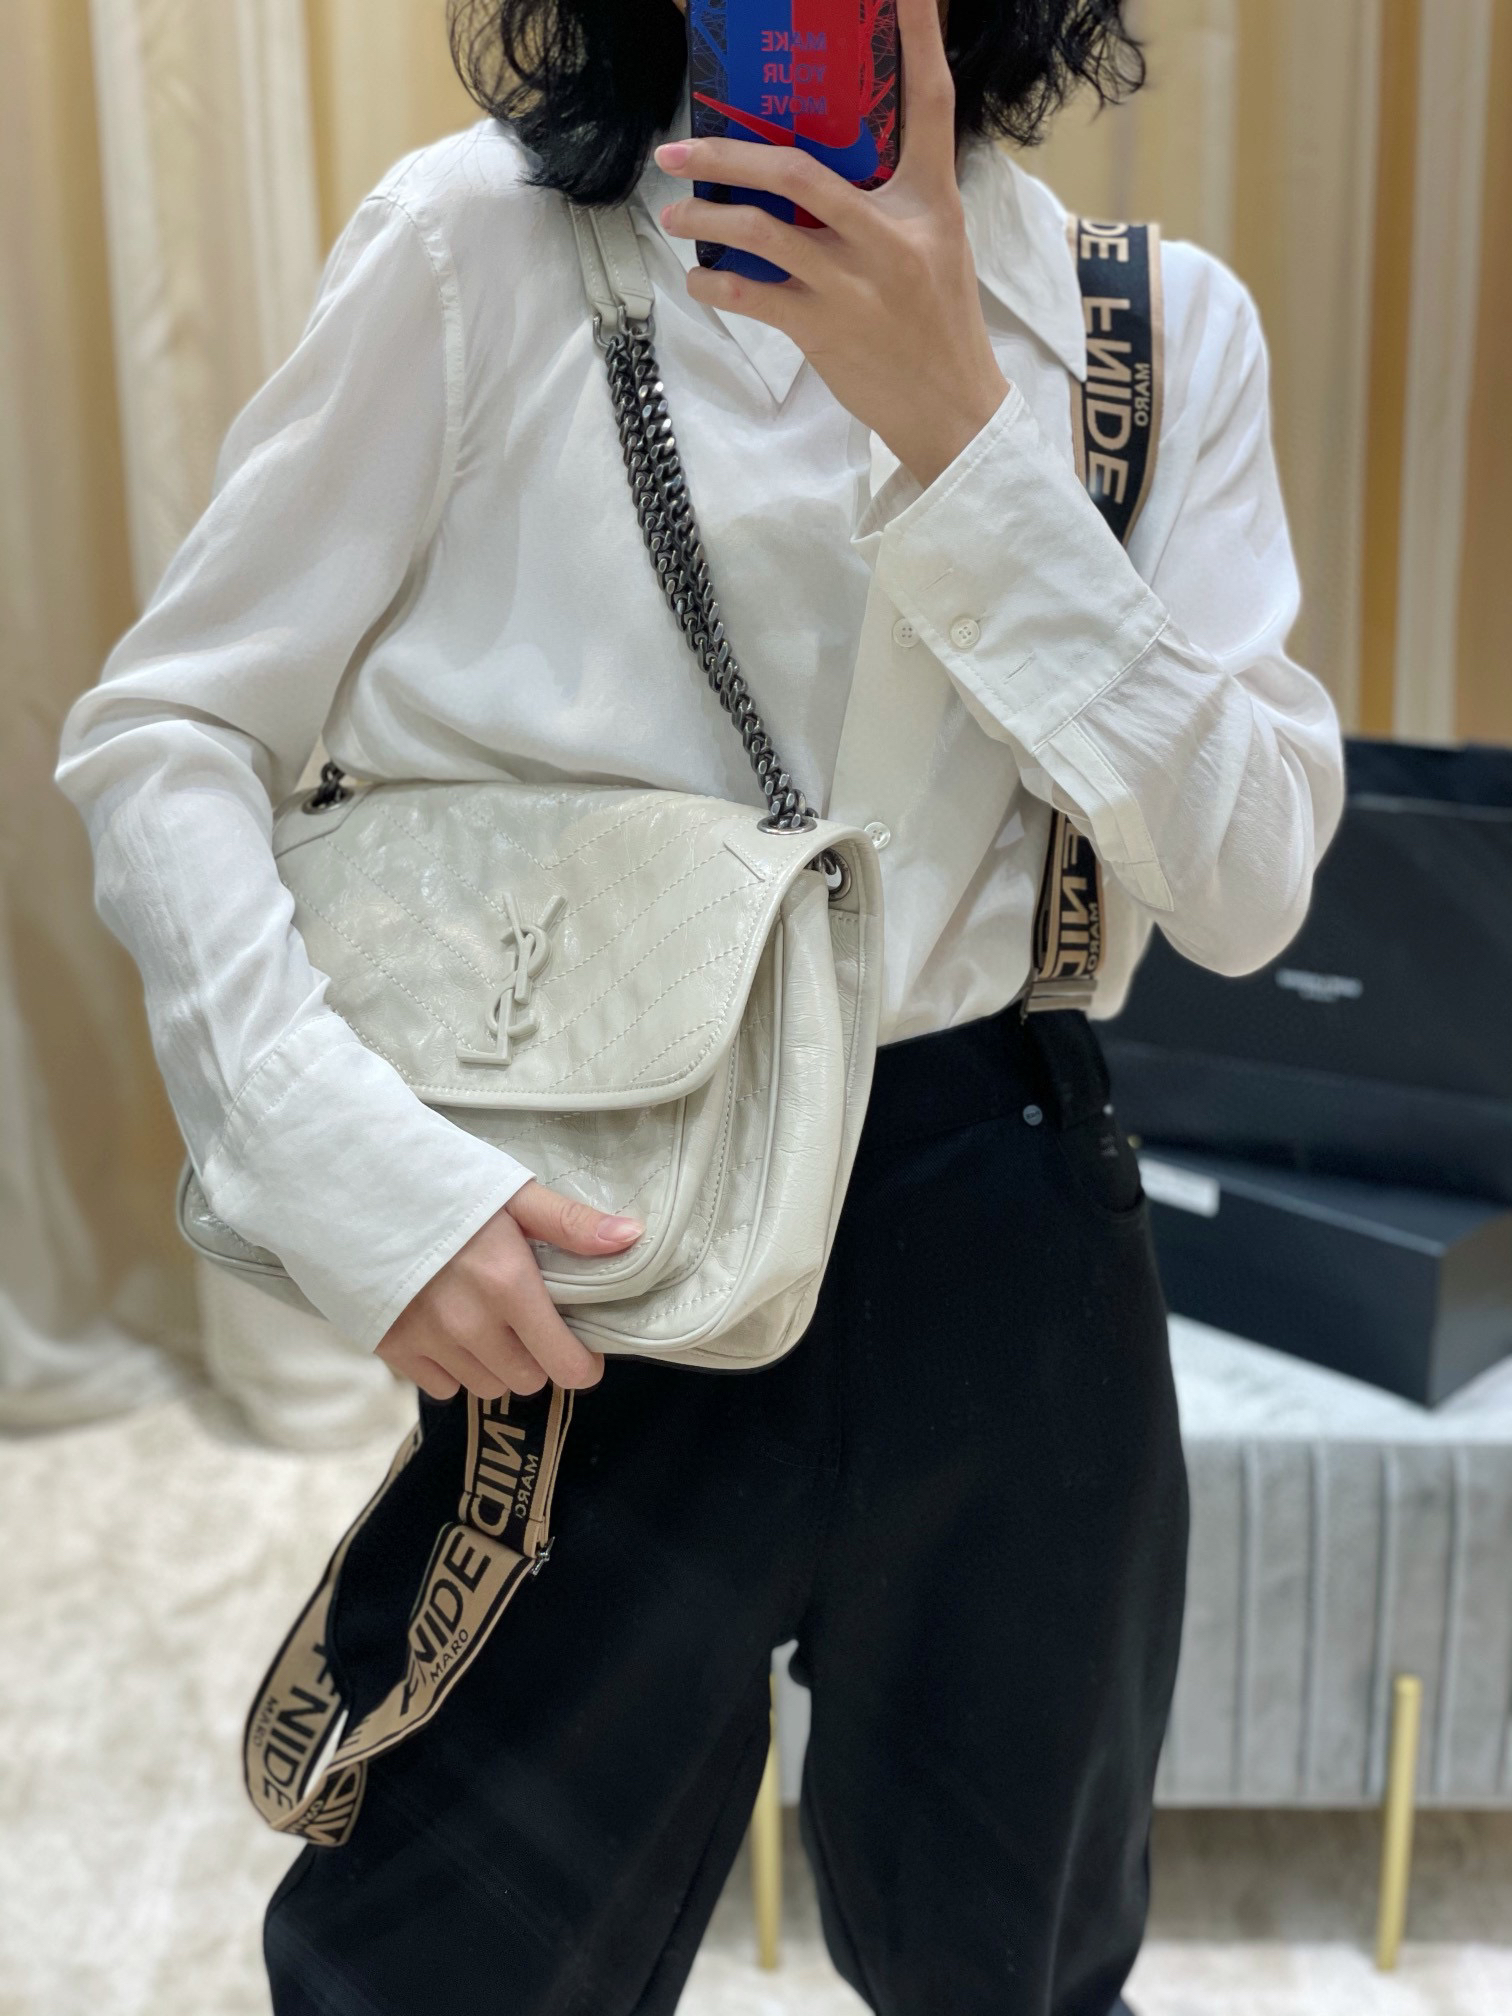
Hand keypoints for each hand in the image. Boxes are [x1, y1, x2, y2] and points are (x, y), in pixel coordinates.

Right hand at [375, 1182, 641, 1399]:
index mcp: (508, 1285)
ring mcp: (427, 1342)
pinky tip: (446, 1327)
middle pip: (528, 1380)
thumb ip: (570, 1224)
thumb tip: (632, 1238)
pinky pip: (440, 1386)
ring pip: (484, 1386)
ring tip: (483, 1318)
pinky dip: (451, 1366)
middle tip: (525, 1317)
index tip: (580, 1344)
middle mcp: (470, 1325)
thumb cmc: (435, 1181)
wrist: (347, 1182)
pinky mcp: (390, 1349)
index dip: (582, 1362)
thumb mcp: (510, 1192)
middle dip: (536, 1356)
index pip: (566, 1365)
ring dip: (494, 1363)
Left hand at [654, 0, 1008, 487]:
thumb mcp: (935, 244)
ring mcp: (855, 285)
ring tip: (675, 216)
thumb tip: (818, 167)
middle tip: (679, 147)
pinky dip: (715, 285)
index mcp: (930, 200)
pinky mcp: (825, 331)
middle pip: (798, 171)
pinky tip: (699, 277)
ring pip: (762, 234)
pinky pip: (752, 297)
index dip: (919, 35)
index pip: (930, 102)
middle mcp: (892, 235)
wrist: (952, 410)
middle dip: (727, 154)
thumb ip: (890, 200)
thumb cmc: (938, 323)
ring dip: (706, 220)